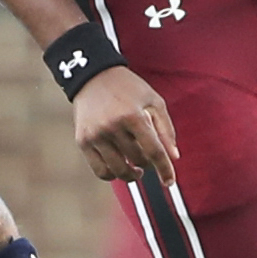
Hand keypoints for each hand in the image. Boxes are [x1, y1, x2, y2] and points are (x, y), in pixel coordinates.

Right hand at [72, 66, 178, 184]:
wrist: (93, 75)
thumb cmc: (129, 88)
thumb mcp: (153, 101)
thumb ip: (166, 129)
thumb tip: (174, 157)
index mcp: (133, 115)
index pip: (154, 151)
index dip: (165, 169)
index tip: (170, 182)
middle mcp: (113, 126)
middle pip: (137, 160)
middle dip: (147, 164)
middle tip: (147, 159)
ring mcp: (96, 135)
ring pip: (119, 170)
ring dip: (131, 175)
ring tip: (136, 171)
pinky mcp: (83, 140)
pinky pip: (100, 170)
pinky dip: (112, 175)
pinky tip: (119, 168)